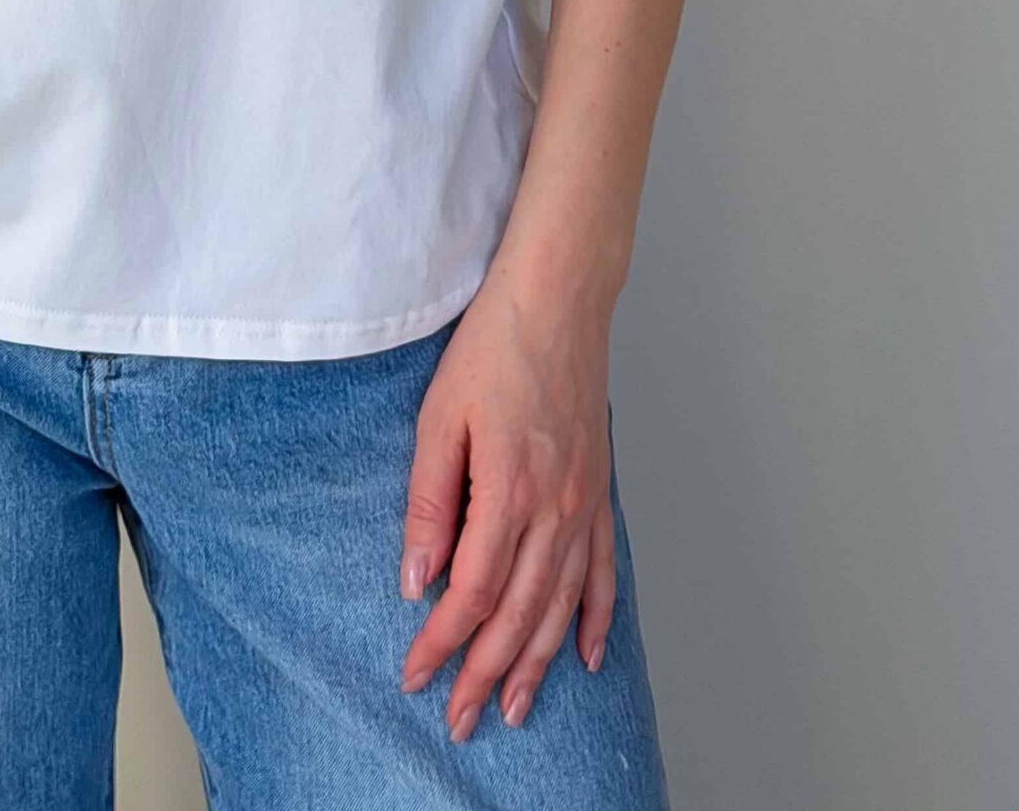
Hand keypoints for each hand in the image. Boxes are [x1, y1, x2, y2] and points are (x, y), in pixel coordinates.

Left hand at [397, 280, 614, 741]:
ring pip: (561, 605)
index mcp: (509, 491)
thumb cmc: (493, 347)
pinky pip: (602, 569)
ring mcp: (583, 502)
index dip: (443, 642)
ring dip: (536, 664)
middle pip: (519, 615)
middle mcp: (555, 508)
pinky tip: (587, 656)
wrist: (558, 298)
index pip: (473, 593)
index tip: (416, 675)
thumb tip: (416, 580)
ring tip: (514, 708)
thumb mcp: (439, 417)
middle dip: (485, 673)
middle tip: (459, 719)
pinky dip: (596, 618)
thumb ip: (428, 503)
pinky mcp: (599, 488)